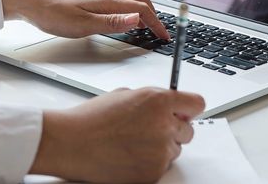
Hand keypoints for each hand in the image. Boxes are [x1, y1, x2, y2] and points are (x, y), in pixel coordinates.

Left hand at [0, 0, 169, 39]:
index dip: (156, 24)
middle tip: (155, 27)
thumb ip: (111, 23)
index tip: (163, 36)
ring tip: (141, 22)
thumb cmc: (51, 13)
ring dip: (138, 6)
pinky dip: (124, 6)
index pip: (140, 10)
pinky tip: (117, 16)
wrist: (29, 2)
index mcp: (106, 2)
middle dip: (151, 9)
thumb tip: (137, 19)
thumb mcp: (83, 24)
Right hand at [30, 88, 205, 182]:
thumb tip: (164, 107)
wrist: (71, 143)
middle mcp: (164, 125)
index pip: (196, 103)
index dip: (187, 108)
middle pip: (188, 130)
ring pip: (174, 150)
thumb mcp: (123, 95)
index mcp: (158, 101)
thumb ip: (150, 100)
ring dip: (160, 147)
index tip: (183, 112)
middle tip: (148, 129)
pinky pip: (161, 166)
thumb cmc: (91, 119)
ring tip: (131, 143)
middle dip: (172, 129)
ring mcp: (160, 151)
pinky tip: (128, 155)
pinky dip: (149, 163)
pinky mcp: (154, 172)